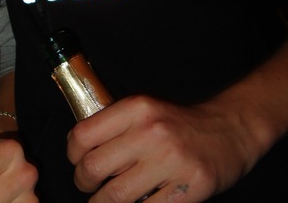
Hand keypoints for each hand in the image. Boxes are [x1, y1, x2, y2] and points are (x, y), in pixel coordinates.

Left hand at [67, 94, 264, 202]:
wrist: (229, 129)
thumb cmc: (177, 122)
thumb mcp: (143, 109)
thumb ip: (113, 124)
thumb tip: (77, 148)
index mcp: (136, 108)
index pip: (83, 135)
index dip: (72, 154)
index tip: (76, 160)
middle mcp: (152, 132)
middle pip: (94, 167)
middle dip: (83, 182)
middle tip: (87, 185)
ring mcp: (172, 160)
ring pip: (116, 195)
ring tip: (104, 200)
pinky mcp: (191, 186)